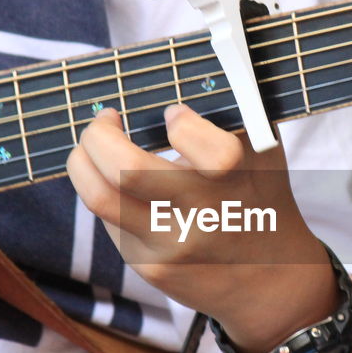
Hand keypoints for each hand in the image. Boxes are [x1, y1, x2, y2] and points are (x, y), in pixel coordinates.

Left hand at [65, 104, 336, 352]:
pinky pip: (109, 220)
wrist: (270, 282)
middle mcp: (203, 216)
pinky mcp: (150, 267)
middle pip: (127, 171)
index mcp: (236, 181)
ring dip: (82, 161)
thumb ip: (234, 109)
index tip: (173, 115)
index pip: (199, 143)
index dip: (180, 122)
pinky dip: (104, 191)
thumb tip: (186, 70)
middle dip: (99, 134)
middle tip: (104, 119)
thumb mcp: (264, 152)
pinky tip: (115, 182)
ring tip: (89, 146)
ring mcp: (172, 245)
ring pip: (100, 198)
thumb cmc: (262, 200)